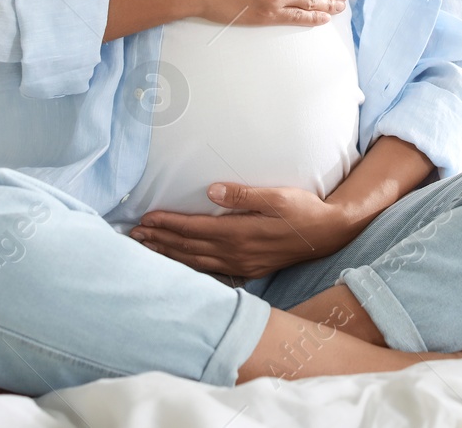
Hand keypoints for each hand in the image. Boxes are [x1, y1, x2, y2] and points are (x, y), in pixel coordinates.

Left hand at [130, 183, 360, 276]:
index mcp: (240, 234)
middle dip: (160, 241)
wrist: (327, 234)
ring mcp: (241, 265)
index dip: (168, 224)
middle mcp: (236, 253)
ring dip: (170, 254)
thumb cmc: (303, 210)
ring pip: (196, 262)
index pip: (194, 229)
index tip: (146, 219)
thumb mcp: (277, 196)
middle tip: (134, 236)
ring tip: (147, 249)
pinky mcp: (247, 269)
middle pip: (189, 248)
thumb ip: (244, 195)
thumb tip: (212, 191)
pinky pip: (209, 270)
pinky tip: (179, 263)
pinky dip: (189, 266)